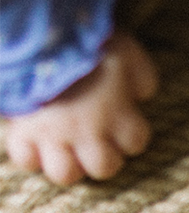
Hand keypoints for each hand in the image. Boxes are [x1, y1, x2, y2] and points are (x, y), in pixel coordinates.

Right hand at [3, 33, 157, 184]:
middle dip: (102, 157)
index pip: (136, 143)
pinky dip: (30, 154)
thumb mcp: (128, 53)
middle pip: (104, 168)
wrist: (44, 38)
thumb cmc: (90, 43)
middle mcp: (89, 133)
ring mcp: (54, 136)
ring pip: (65, 174)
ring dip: (66, 163)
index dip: (130, 134)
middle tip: (94, 141)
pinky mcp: (23, 132)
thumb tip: (142, 94)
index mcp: (118, 117)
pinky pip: (25, 160)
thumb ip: (142, 77)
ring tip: (64, 148)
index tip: (122, 122)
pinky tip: (34, 140)